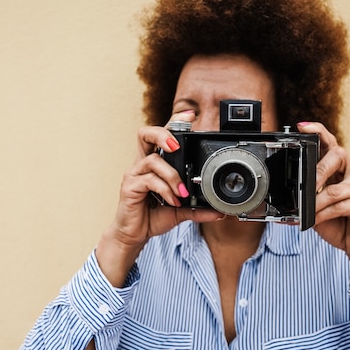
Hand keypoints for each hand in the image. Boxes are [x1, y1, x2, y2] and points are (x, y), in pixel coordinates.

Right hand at [97, 111, 222, 285]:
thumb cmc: (153, 216)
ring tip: (182, 192)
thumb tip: (219, 212)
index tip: (190, 114)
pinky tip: (172, 200)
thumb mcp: (180, 210)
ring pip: (152, 160)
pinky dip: (164, 190)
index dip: (173, 121)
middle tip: (177, 146)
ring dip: (172, 176)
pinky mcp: (129, 187)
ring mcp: (134, 174)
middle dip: (163, 133)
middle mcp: (142, 164)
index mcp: (154, 163)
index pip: (161, 135)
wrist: (135, 235)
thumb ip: (198, 208)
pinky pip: (149, 181)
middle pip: (145, 133)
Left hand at [297, 122, 349, 295]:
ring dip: (316, 203)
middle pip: (338, 156)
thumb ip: (308, 194)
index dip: (318, 132)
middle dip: (318, 171)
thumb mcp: (317, 205)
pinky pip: (340, 204)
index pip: (331, 143)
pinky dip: (323, 214)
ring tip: (308, 212)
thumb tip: (290, 194)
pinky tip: (317, 220)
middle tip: (306, 187)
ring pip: (334, 188)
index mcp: (341, 169)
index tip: (303, 126)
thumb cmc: (339, 223)